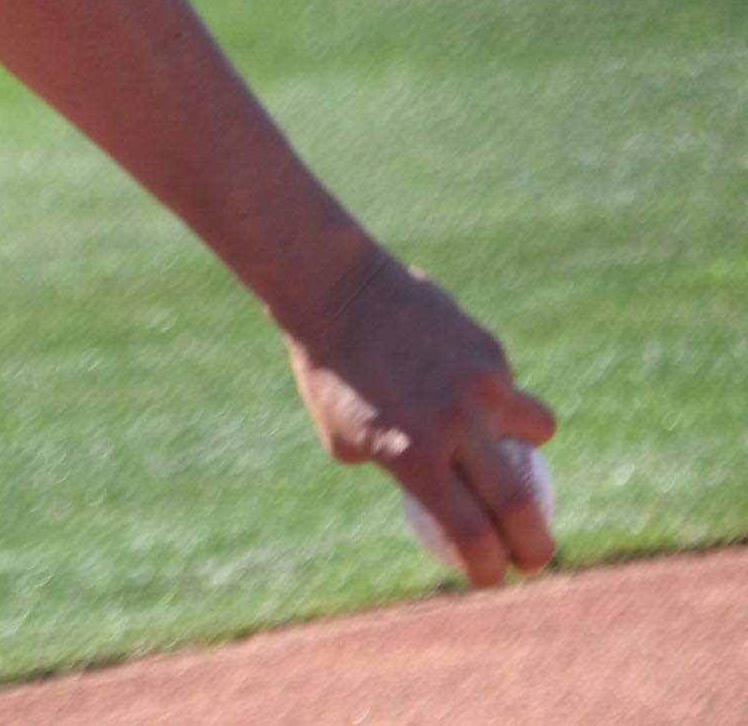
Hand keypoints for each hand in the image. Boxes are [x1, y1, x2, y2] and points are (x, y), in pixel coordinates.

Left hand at [281, 242, 557, 586]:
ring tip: (500, 442)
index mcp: (412, 455)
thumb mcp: (344, 436)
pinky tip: (455, 371)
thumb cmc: (330, 371)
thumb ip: (395, 468)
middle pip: (520, 505)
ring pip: (537, 431)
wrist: (334, 289)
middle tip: (535, 557)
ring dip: (528, 447)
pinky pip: (507, 386)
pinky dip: (493, 392)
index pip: (470, 532)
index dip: (488, 566)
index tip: (492, 577)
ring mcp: (480, 387)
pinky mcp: (491, 352)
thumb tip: (434, 501)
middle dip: (536, 544)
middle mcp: (455, 426)